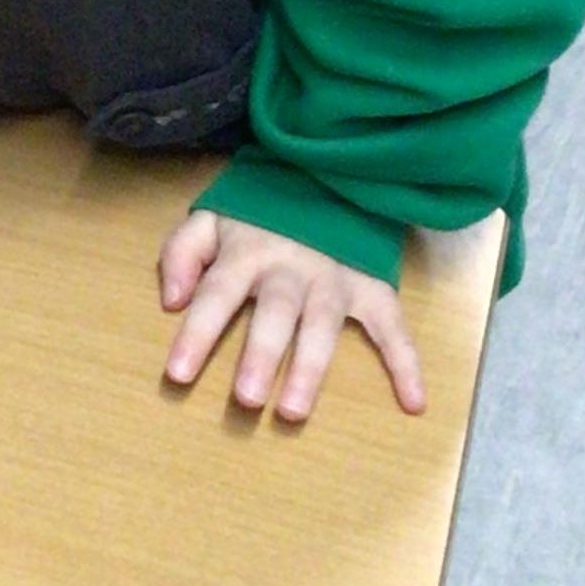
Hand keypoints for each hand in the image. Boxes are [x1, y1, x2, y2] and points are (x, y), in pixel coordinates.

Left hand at [157, 208, 424, 422]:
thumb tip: (172, 301)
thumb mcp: (211, 216)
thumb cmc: (261, 211)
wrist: (328, 174)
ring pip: (322, 326)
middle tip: (247, 399)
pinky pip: (392, 327)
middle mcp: (291, 269)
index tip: (177, 375)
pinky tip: (412, 402)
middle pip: (275, 314)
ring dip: (309, 369)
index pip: (217, 294)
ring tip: (294, 411)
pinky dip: (405, 363)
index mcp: (248, 252)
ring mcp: (335, 279)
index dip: (197, 334)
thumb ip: (183, 252)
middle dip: (261, 355)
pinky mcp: (371, 287)